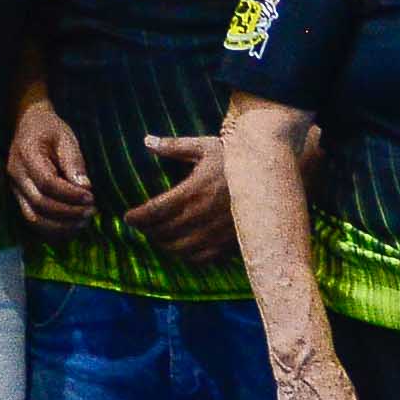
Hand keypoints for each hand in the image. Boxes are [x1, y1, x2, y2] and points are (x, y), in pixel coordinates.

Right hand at [8, 99, 97, 235]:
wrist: (29, 126)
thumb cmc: (50, 130)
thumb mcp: (66, 138)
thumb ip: (74, 162)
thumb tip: (85, 187)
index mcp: (27, 155)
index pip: (47, 183)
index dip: (70, 195)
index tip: (91, 197)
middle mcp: (17, 175)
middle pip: (40, 204)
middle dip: (68, 212)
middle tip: (91, 211)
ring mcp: (16, 189)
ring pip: (34, 218)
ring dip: (61, 225)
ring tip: (84, 221)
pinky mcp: (20, 198)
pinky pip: (33, 220)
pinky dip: (52, 230)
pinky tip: (71, 228)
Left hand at [132, 133, 243, 264]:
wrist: (271, 175)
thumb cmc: (235, 158)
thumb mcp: (205, 147)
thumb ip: (174, 147)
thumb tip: (147, 141)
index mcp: (194, 191)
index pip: (155, 211)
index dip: (137, 217)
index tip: (128, 217)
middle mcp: (203, 215)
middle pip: (164, 232)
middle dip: (148, 230)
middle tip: (142, 226)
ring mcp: (217, 232)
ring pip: (179, 248)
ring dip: (164, 244)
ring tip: (158, 237)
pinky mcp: (230, 242)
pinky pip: (201, 257)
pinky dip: (186, 256)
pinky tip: (182, 248)